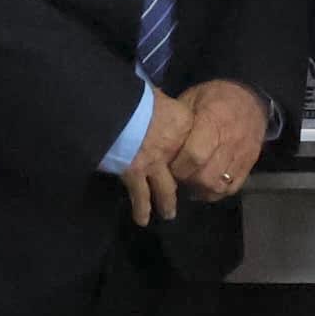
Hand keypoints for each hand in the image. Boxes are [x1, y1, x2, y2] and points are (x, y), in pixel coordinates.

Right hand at [123, 86, 190, 227]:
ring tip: (169, 213)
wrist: (120, 108)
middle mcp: (174, 146)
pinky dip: (141, 209)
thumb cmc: (137, 97)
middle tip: (191, 193)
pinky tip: (142, 220)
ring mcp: (156, 163)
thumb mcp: (157, 95)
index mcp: (182, 123)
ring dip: (167, 202)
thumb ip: (162, 104)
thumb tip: (158, 102)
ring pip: (166, 189)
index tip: (194, 159)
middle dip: (187, 182)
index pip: (194, 141)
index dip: (193, 152)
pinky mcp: (136, 174)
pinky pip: (141, 196)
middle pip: (185, 170)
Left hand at [168, 84, 269, 199]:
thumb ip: (177, 122)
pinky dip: (216, 191)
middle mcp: (230, 140)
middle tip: (176, 175)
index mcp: (213, 121)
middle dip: (186, 180)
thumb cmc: (214, 97)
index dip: (177, 167)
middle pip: (205, 175)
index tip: (167, 165)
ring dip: (200, 189)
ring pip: (218, 185)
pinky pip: (232, 188)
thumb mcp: (192, 99)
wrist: (250, 96)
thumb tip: (158, 144)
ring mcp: (242, 154)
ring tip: (189, 182)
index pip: (194, 155)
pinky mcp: (249, 164)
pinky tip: (205, 185)